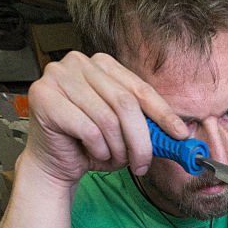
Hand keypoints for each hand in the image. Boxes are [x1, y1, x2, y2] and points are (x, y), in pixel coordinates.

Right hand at [25, 51, 187, 186]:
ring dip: (117, 149)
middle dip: (140, 141)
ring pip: (108, 119)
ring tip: (112, 159)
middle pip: (125, 104)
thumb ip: (147, 125)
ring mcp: (58, 77)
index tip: (181, 134)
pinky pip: (88, 129)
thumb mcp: (124, 131)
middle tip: (143, 164)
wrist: (54, 162)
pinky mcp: (45, 97)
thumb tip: (182, 135)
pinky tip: (92, 153)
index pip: (139, 89)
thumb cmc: (89, 144)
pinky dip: (97, 150)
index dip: (163, 113)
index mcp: (102, 63)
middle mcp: (78, 63)